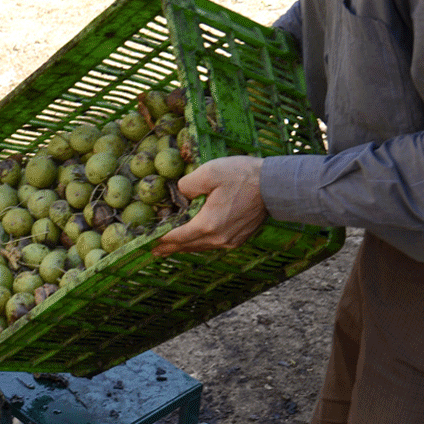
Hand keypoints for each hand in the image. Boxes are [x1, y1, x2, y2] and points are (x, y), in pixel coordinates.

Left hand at [151, 156, 266, 255]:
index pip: (177, 237)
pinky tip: (197, 240)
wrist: (276, 186)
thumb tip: (180, 195)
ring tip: (172, 248)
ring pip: (201, 247)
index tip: (148, 243)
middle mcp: (218, 238)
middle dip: (170, 248)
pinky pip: (213, 244)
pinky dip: (200, 243)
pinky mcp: (239, 238)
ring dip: (185, 247)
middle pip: (188, 246)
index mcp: (208, 224)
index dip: (161, 240)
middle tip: (155, 251)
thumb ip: (188, 184)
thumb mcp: (210, 172)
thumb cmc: (243, 176)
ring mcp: (230, 240)